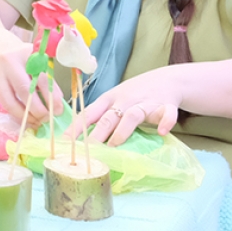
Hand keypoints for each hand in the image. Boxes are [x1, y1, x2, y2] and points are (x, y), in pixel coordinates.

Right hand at [0, 29, 63, 131]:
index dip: (51, 98)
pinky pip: (5, 105)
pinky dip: (17, 114)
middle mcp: (9, 63)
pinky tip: (26, 117)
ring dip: (26, 116)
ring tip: (37, 121)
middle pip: (25, 92)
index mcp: (26, 54)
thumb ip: (47, 80)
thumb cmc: (23, 58)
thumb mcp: (37, 62)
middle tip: (47, 119)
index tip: (58, 110)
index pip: (41, 79)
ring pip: (11, 103)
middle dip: (38, 110)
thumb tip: (56, 105)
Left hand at [65, 68, 181, 146]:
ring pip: (132, 115)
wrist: (167, 79)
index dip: (76, 128)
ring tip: (114, 144)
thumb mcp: (113, 101)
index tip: (65, 142)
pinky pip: (166, 114)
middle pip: (108, 117)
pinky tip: (161, 132)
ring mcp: (144, 103)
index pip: (88, 114)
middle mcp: (124, 100)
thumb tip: (79, 140)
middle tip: (87, 151)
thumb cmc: (133, 95)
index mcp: (108, 99)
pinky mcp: (165, 106)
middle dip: (96, 134)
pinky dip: (165, 122)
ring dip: (123, 130)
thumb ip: (100, 117)